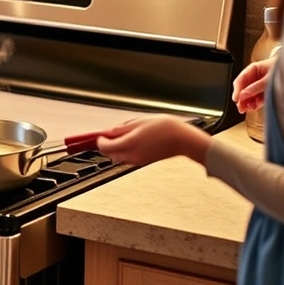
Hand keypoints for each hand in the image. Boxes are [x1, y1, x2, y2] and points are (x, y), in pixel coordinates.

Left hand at [96, 115, 211, 166]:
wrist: (184, 140)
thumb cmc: (166, 128)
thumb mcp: (140, 122)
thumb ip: (122, 128)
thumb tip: (109, 132)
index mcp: (130, 143)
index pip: (105, 146)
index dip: (100, 140)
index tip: (100, 134)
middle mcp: (132, 155)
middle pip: (110, 154)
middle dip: (107, 145)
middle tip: (109, 135)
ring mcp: (138, 160)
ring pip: (118, 157)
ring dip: (115, 149)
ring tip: (122, 136)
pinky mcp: (144, 162)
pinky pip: (128, 158)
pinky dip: (124, 151)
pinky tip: (131, 141)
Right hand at [231, 56, 276, 113]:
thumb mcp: (268, 79)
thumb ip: (255, 87)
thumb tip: (244, 94)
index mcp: (254, 69)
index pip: (241, 80)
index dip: (237, 90)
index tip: (236, 99)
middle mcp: (256, 76)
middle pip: (244, 88)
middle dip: (242, 98)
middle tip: (241, 108)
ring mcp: (261, 83)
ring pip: (250, 94)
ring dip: (248, 102)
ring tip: (248, 109)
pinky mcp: (266, 90)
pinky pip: (257, 97)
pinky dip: (255, 103)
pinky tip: (255, 106)